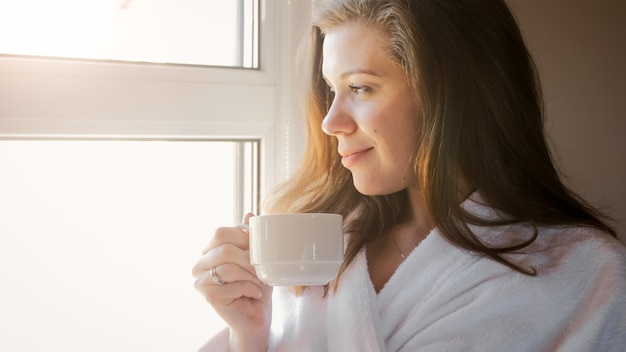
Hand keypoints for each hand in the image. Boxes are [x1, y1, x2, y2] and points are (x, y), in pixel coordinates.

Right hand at [192, 213, 272, 351]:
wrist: (255, 316)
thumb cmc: (255, 285)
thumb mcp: (256, 258)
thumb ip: (250, 237)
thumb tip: (250, 214)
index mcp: (209, 251)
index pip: (220, 232)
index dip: (243, 238)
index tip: (258, 250)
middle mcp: (199, 264)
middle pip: (224, 249)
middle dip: (249, 259)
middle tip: (261, 269)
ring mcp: (200, 281)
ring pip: (229, 267)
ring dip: (251, 275)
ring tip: (259, 282)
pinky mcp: (208, 296)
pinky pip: (232, 285)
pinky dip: (249, 288)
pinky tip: (254, 293)